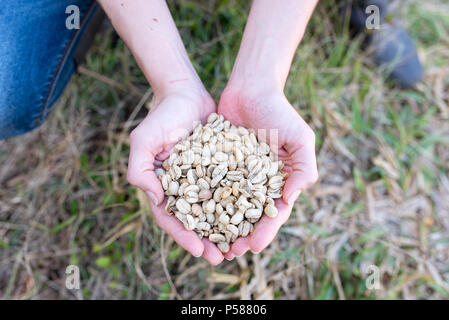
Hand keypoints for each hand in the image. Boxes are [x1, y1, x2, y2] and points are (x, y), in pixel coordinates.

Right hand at [127, 88, 224, 264]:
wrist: (185, 94)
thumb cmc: (161, 117)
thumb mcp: (143, 141)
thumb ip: (139, 170)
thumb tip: (155, 198)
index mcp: (164, 188)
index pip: (172, 219)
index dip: (184, 237)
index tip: (199, 250)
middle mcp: (185, 187)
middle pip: (196, 221)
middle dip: (208, 241)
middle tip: (223, 257)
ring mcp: (205, 179)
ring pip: (216, 210)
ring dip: (226, 230)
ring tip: (240, 246)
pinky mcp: (223, 168)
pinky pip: (232, 189)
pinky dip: (240, 204)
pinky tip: (253, 216)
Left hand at [217, 87, 317, 258]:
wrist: (251, 88)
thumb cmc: (279, 112)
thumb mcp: (300, 138)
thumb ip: (304, 168)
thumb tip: (290, 199)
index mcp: (279, 181)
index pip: (274, 213)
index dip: (265, 232)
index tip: (253, 246)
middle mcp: (256, 182)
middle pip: (249, 216)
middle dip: (241, 236)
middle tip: (229, 253)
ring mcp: (235, 174)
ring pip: (227, 206)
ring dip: (221, 227)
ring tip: (212, 244)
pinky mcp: (216, 164)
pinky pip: (210, 186)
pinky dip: (205, 202)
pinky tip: (195, 217)